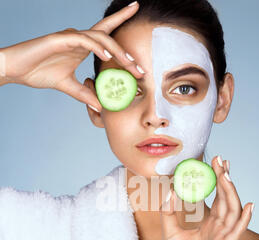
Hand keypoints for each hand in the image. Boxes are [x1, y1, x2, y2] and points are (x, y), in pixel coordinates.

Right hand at [0, 2, 142, 108]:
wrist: (16, 70)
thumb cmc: (38, 72)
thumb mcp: (68, 87)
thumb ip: (85, 95)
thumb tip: (101, 106)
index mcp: (82, 46)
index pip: (105, 33)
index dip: (120, 20)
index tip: (136, 12)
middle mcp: (78, 38)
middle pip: (108, 36)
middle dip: (126, 52)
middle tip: (140, 68)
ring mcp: (70, 37)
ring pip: (99, 37)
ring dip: (116, 51)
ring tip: (130, 64)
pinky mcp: (59, 39)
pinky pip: (83, 40)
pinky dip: (97, 46)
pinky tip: (107, 55)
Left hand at [159, 155, 253, 239]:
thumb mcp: (169, 230)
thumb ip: (170, 211)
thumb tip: (171, 191)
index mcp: (209, 226)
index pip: (218, 199)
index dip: (219, 180)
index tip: (217, 162)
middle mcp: (218, 230)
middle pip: (227, 200)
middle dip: (225, 180)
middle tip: (221, 160)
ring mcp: (222, 239)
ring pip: (232, 211)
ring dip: (231, 192)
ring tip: (227, 174)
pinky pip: (236, 232)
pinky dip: (244, 219)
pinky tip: (249, 204)